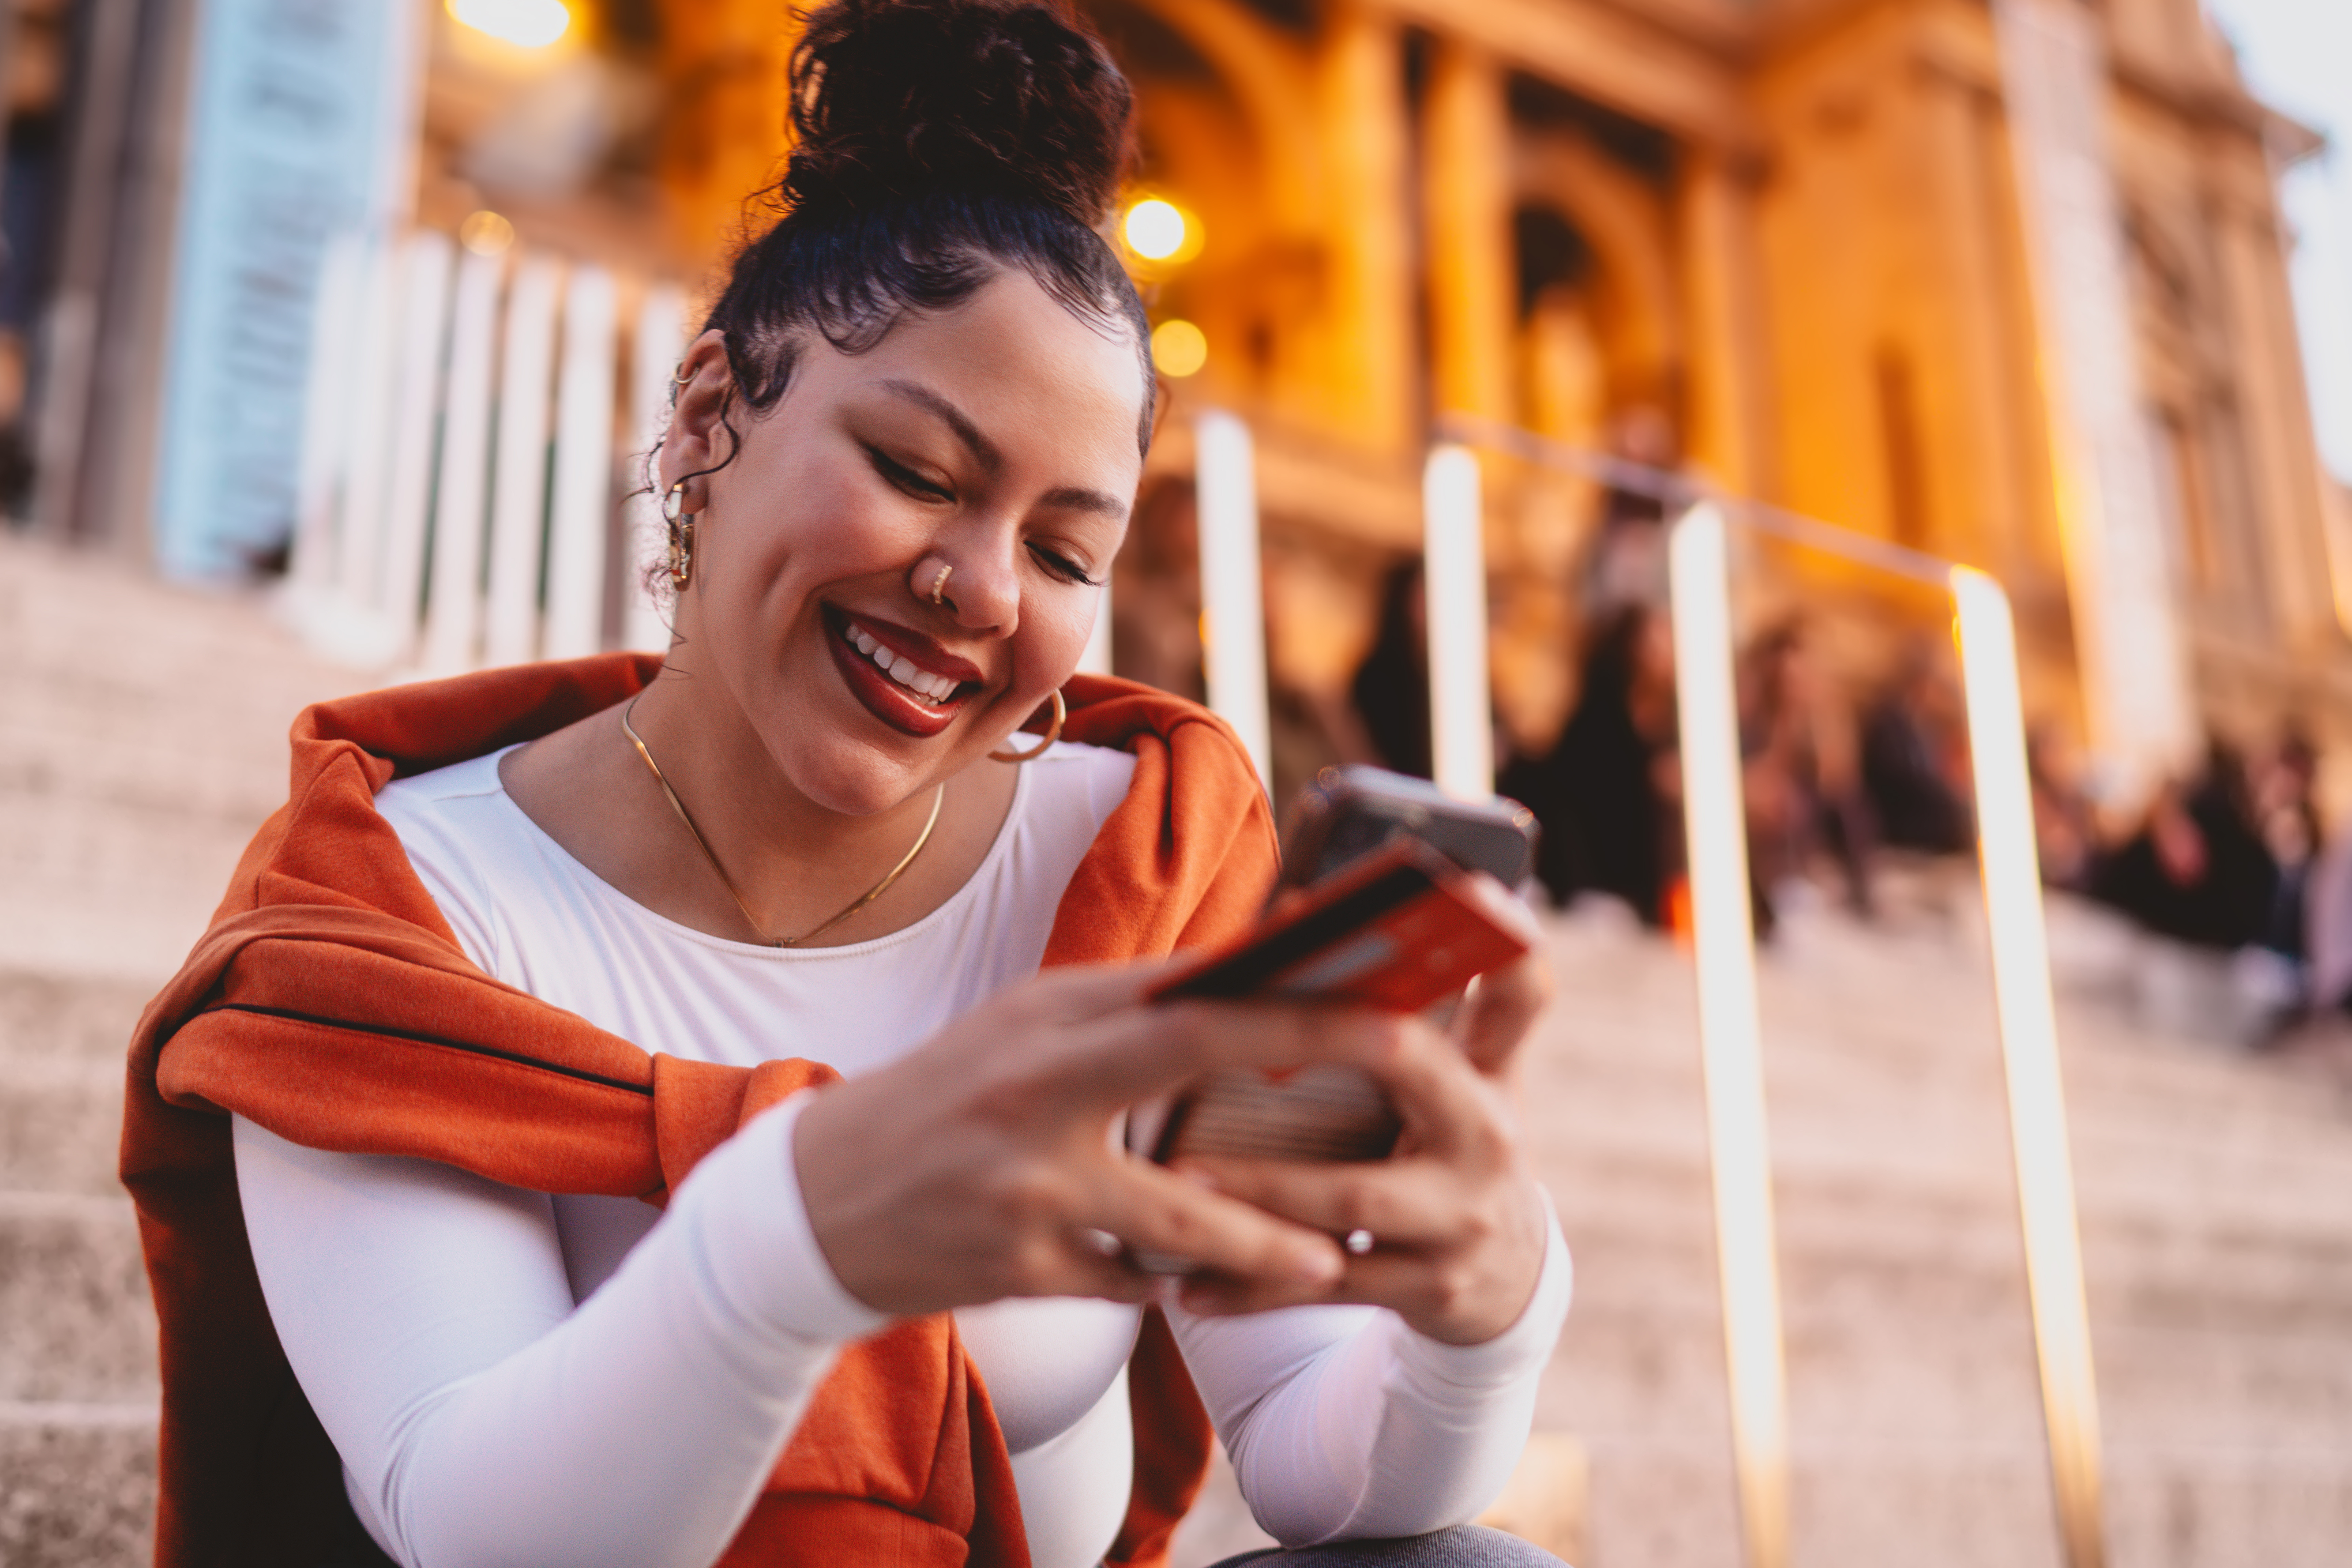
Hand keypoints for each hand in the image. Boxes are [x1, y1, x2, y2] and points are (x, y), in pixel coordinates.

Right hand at [792, 964, 1420, 1317]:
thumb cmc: (941, 1102)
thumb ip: (1124, 1007)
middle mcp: (1038, 1092)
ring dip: (1263, 1242)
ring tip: (1327, 1260)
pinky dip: (1174, 1287)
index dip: (1287, 982)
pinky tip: (1212, 1293)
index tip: (1375, 976)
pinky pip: (1128, 1285)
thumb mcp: (1022, 1033)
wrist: (812, 1206)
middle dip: (1308, 1052)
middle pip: (1193, 1057)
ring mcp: (1029, 1188)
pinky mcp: (1021, 1270)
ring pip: (1179, 1219)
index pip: (1188, 992)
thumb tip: (1242, 973)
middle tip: (1404, 1057)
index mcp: (1046, 1026)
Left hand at [1175, 902, 1555, 1346]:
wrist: (1505, 1277)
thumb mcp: (1463, 1078)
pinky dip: (1252, 1286)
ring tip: (1176, 1178)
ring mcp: (1463, 1220)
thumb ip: (1420, 1003)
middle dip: (1318, 1037)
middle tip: (1227, 1022)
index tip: (1434, 890)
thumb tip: (1305, 907)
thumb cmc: (1450, 1145)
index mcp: (1491, 1069)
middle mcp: (1489, 1137)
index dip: (1496, 943)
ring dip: (1259, 1188)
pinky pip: (1325, 1283)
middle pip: (1406, 1065)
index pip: (1516, 991)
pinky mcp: (1429, 1289)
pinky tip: (1186, 1285)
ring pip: (1349, 1195)